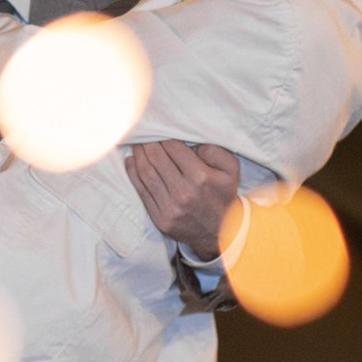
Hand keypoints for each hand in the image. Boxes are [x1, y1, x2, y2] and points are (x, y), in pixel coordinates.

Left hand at [126, 140, 237, 260]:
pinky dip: (133, 174)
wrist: (221, 233)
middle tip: (142, 133)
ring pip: (146, 173)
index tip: (158, 129)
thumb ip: (214, 150)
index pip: (173, 148)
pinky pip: (142, 192)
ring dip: (138, 155)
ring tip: (136, 144)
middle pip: (157, 158)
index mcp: (201, 177)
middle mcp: (183, 192)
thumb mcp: (230, 169)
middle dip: (147, 142)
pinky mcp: (160, 219)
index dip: (163, 135)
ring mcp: (170, 208)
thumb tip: (190, 142)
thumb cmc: (223, 195)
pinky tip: (131, 161)